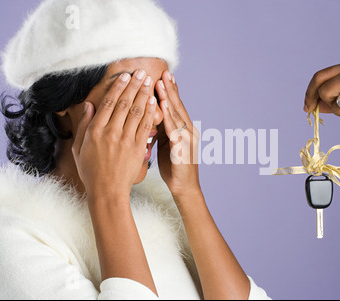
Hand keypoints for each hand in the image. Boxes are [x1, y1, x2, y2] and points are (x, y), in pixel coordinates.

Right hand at [72, 70, 156, 196]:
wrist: (107, 191)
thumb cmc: (91, 170)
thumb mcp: (79, 147)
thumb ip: (84, 125)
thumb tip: (89, 105)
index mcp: (96, 131)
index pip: (109, 103)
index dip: (118, 87)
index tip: (125, 76)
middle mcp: (111, 132)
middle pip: (125, 103)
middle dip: (134, 86)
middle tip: (142, 73)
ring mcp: (126, 140)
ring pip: (137, 112)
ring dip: (144, 95)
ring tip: (150, 82)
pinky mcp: (138, 148)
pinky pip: (146, 126)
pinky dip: (151, 113)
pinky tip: (154, 102)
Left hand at [155, 71, 200, 196]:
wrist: (184, 188)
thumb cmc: (173, 166)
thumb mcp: (166, 143)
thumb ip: (162, 129)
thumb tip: (151, 115)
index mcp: (183, 129)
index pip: (176, 106)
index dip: (170, 91)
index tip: (164, 75)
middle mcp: (188, 131)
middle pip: (178, 107)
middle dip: (170, 89)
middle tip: (164, 72)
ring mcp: (187, 141)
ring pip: (177, 116)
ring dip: (169, 99)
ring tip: (161, 85)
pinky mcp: (183, 151)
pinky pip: (175, 132)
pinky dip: (169, 120)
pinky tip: (163, 110)